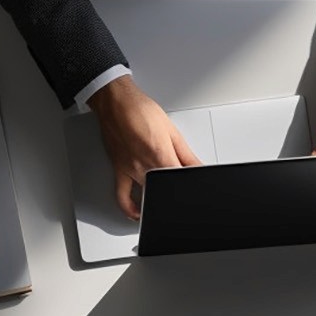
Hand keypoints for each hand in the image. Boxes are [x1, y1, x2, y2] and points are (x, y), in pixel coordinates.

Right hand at [88, 75, 202, 219]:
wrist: (116, 102)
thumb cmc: (140, 110)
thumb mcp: (172, 131)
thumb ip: (187, 155)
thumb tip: (198, 168)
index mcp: (161, 156)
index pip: (178, 182)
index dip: (190, 187)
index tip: (195, 190)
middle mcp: (144, 167)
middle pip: (163, 191)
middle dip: (174, 193)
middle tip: (182, 192)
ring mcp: (130, 170)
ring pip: (147, 195)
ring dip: (157, 199)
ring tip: (167, 200)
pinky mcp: (118, 170)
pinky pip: (122, 196)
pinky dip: (130, 209)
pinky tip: (138, 213)